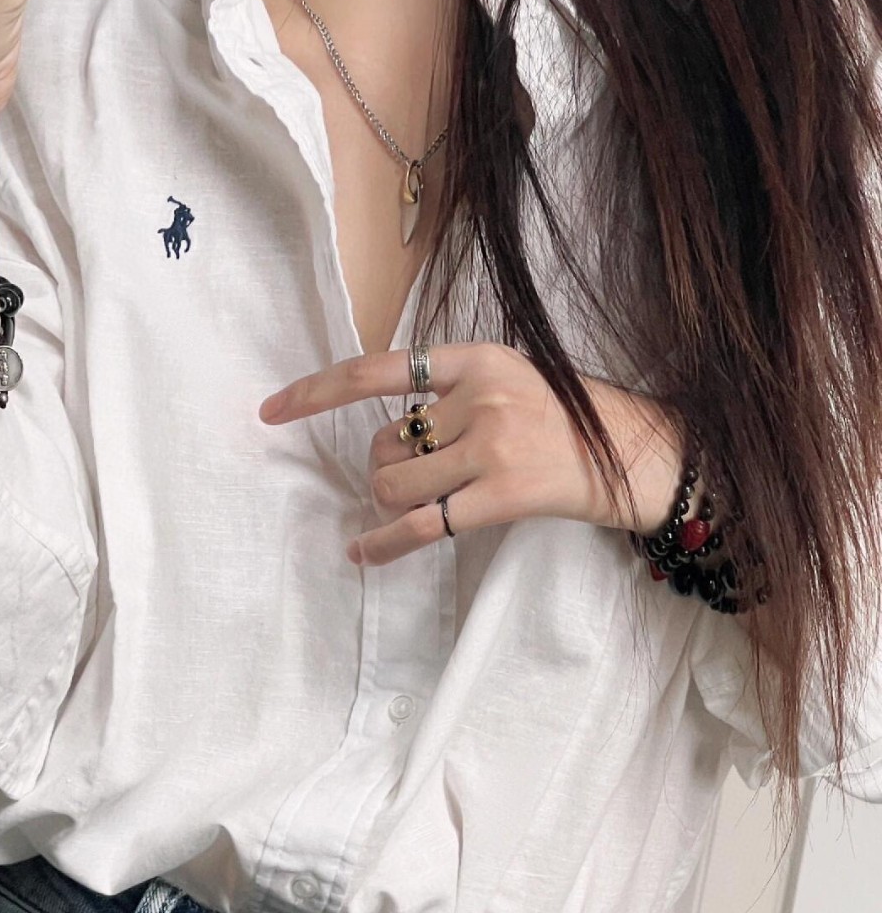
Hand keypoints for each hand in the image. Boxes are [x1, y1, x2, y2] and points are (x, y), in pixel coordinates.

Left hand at [259, 343, 684, 565]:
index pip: (376, 370)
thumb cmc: (569, 420)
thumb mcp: (512, 378)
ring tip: (426, 503)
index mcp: (475, 359)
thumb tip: (384, 430)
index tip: (271, 411)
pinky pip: (418, 526)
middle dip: (386, 467)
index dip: (316, 392)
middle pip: (383, 443)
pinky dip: (382, 544)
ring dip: (391, 502)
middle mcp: (480, 396)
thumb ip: (453, 392)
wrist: (640, 456)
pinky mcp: (500, 496)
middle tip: (420, 478)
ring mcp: (491, 446)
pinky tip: (362, 554)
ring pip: (392, 485)